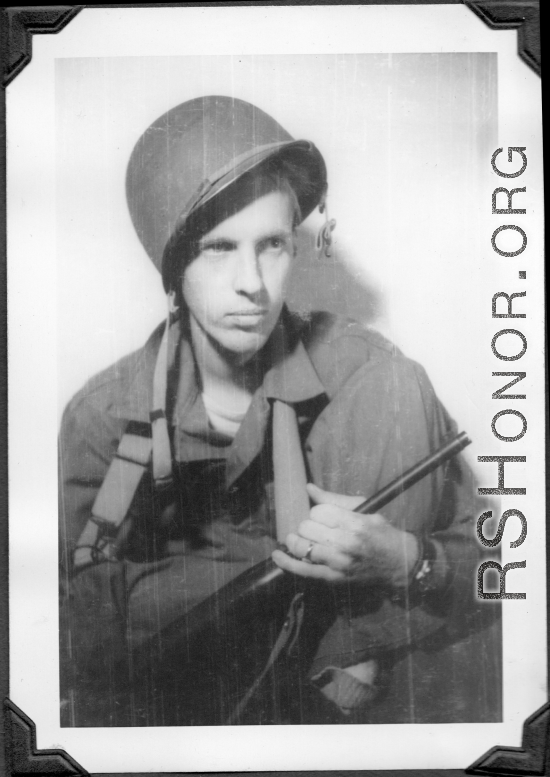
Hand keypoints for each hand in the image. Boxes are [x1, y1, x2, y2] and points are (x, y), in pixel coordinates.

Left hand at [272, 483, 418, 586]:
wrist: (398, 563)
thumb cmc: (381, 533)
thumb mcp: (364, 509)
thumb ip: (334, 499)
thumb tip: (308, 488)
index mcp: (353, 523)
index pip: (318, 511)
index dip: (318, 512)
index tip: (324, 517)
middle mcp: (344, 543)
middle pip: (307, 528)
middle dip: (308, 525)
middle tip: (316, 529)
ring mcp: (337, 563)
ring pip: (301, 547)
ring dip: (297, 540)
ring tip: (300, 538)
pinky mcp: (333, 578)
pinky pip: (303, 571)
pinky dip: (286, 563)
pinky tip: (277, 555)